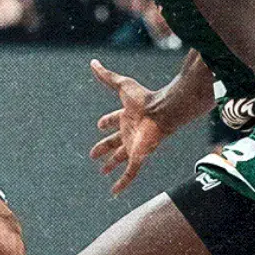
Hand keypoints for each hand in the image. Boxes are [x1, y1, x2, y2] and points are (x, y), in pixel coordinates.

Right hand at [89, 59, 171, 194]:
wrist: (162, 111)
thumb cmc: (144, 98)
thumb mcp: (121, 85)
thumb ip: (106, 75)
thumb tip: (93, 62)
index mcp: (127, 116)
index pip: (114, 120)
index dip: (106, 122)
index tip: (99, 124)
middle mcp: (131, 131)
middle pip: (115, 141)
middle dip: (104, 147)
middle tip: (93, 154)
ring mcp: (134, 145)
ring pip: (120, 158)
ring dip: (111, 164)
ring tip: (102, 171)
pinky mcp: (138, 156)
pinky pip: (130, 173)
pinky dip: (122, 183)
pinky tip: (115, 192)